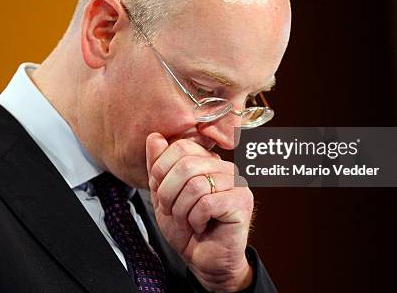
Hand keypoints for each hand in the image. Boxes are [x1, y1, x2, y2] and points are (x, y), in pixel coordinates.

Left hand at [146, 133, 253, 291]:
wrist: (203, 260)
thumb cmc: (186, 228)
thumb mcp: (162, 195)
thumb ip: (158, 166)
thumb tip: (154, 136)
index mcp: (207, 161)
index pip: (181, 146)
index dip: (162, 169)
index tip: (161, 191)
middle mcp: (224, 168)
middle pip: (186, 164)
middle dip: (168, 192)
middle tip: (171, 210)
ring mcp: (236, 184)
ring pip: (195, 185)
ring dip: (182, 209)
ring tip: (187, 220)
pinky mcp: (242, 203)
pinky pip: (207, 203)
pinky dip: (196, 219)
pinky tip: (201, 226)